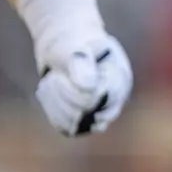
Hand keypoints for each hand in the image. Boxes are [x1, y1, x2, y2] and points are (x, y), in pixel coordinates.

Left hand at [15, 0, 133, 135]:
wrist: (65, 46)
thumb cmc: (71, 42)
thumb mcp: (73, 47)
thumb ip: (81, 63)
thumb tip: (90, 88)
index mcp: (120, 77)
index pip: (100, 98)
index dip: (76, 93)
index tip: (58, 77)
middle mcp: (116, 98)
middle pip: (88, 114)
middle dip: (63, 97)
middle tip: (52, 79)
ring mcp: (102, 110)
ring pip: (78, 124)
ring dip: (56, 105)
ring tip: (50, 84)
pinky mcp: (86, 121)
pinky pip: (69, 129)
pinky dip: (54, 113)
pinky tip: (50, 96)